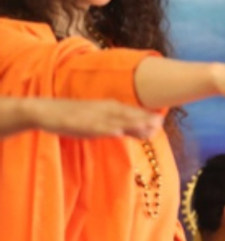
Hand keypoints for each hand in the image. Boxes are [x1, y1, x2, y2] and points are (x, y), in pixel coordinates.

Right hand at [23, 98, 161, 138]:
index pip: (131, 112)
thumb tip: (136, 131)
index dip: (146, 117)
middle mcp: (103, 109)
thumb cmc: (74, 116)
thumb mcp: (98, 120)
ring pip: (114, 120)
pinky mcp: (80, 124)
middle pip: (127, 115)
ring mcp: (92, 117)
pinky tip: (117, 133)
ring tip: (146, 126)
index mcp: (108, 107)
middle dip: (143, 119)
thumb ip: (116, 125)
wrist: (46, 110)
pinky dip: (107, 130)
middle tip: (161, 123)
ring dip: (131, 123)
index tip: (162, 122)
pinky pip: (95, 128)